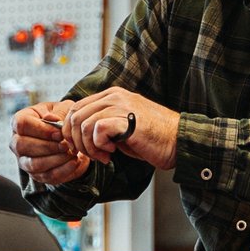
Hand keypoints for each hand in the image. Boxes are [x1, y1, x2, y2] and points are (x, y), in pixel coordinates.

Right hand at [13, 100, 90, 188]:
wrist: (70, 136)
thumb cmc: (62, 118)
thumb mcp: (62, 109)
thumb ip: (58, 112)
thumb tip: (51, 119)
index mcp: (20, 121)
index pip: (21, 124)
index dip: (40, 130)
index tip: (59, 133)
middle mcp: (17, 142)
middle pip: (22, 146)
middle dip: (47, 146)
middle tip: (65, 144)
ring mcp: (24, 160)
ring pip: (33, 164)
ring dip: (55, 159)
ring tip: (71, 153)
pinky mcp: (37, 174)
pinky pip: (47, 176)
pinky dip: (63, 170)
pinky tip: (75, 161)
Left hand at [62, 86, 179, 170]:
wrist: (178, 141)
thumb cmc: (152, 138)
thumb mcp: (121, 126)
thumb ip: (101, 124)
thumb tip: (76, 135)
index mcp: (111, 95)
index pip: (76, 108)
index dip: (71, 131)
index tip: (83, 148)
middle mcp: (114, 96)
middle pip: (75, 116)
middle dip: (77, 141)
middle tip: (93, 155)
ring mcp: (120, 105)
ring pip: (83, 124)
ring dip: (89, 147)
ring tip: (105, 156)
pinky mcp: (125, 119)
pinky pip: (97, 130)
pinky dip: (99, 146)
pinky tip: (113, 152)